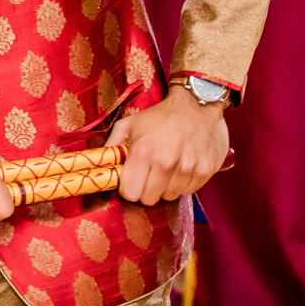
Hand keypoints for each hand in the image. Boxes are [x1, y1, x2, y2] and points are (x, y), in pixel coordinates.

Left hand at [111, 87, 227, 205]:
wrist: (196, 106)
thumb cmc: (159, 117)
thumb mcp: (128, 125)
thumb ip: (111, 147)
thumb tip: (98, 166)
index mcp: (143, 151)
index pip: (130, 193)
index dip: (128, 189)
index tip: (131, 182)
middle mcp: (166, 162)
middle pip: (149, 199)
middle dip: (146, 190)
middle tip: (148, 176)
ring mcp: (188, 168)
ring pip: (170, 196)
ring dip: (166, 186)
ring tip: (167, 168)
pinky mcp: (205, 171)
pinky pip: (189, 191)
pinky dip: (183, 183)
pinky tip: (182, 167)